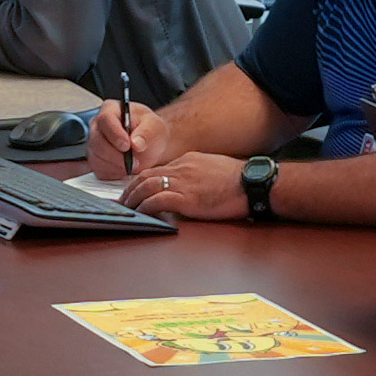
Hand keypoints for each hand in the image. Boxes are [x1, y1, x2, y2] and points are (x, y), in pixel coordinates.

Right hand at [82, 97, 147, 181]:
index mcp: (111, 109)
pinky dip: (113, 173)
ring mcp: (94, 143)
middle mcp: (98, 125)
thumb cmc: (150, 132)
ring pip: (96, 158)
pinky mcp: (95, 160)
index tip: (127, 146)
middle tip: (134, 162)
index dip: (115, 134)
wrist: (150, 147)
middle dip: (116, 155)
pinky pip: (98, 170)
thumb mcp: (155, 127)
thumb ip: (146, 133)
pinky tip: (125, 169)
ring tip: (133, 165)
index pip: (105, 119)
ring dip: (116, 166)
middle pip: (97, 141)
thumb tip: (135, 143)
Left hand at [114, 151, 246, 221]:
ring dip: (133, 199)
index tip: (135, 190)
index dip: (142, 180)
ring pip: (146, 186)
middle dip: (130, 189)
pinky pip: (157, 201)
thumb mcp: (213, 169)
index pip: (157, 169)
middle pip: (146, 176)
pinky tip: (139, 214)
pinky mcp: (186, 198)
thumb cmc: (238, 180)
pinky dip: (145, 207)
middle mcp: (181, 169)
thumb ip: (196, 175)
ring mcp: (183, 183)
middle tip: (123, 201)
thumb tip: (189, 188)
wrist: (252, 183)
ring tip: (126, 209)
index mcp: (187, 161)